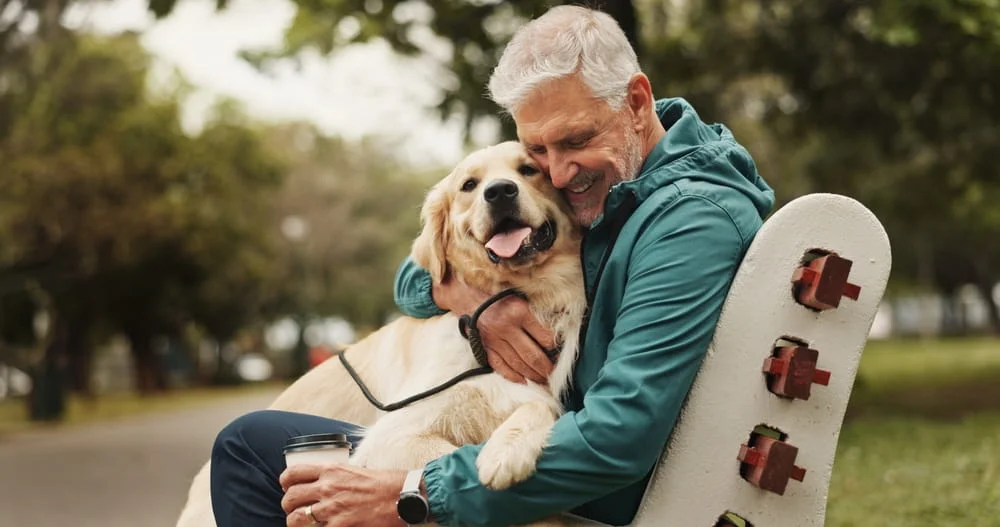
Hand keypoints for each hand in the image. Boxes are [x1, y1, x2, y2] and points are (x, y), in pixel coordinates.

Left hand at [280, 464, 405, 526]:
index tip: (289, 488)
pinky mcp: (340, 526)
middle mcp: (328, 487)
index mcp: (331, 470)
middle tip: (295, 510)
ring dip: (296, 523)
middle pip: (291, 498)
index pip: (293, 473)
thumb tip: (326, 482)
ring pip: (296, 518)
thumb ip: (338, 476)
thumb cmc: (386, 483)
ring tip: (303, 525)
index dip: (286, 483)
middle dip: (289, 506)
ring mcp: (332, 508)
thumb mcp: (357, 470)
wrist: (403, 496)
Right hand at [433, 274, 555, 383]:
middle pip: (533, 355)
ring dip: (533, 375)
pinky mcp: (484, 347)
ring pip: (518, 364)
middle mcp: (506, 327)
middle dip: (547, 368)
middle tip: (554, 373)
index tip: (560, 351)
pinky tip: (523, 381)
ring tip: (543, 379)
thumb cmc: (495, 292)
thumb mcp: (518, 295)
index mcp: (519, 311)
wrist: (464, 294)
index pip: (545, 337)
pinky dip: (513, 376)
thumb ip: (535, 310)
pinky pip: (500, 367)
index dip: (555, 347)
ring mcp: (494, 340)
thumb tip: (559, 322)